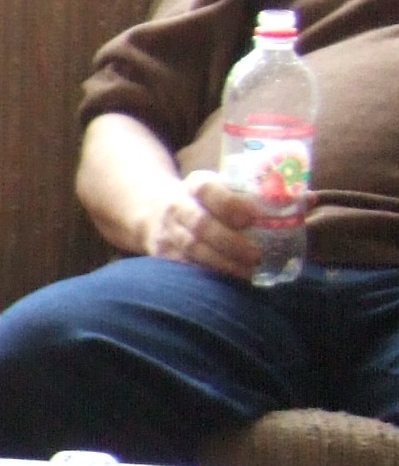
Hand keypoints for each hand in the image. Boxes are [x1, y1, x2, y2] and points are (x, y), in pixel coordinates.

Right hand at [143, 170, 263, 280]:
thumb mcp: (224, 188)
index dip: (228, 203)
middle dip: (230, 242)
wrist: (157, 212)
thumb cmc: (208, 202)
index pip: (207, 188)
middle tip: (257, 255)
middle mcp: (178, 207)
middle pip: (201, 224)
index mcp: (196, 184)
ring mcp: (168, 232)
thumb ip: (263, 195)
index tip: (251, 218)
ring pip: (193, 249)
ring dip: (223, 263)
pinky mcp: (164, 254)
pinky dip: (208, 274)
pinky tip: (229, 280)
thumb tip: (308, 200)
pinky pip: (185, 266)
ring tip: (249, 272)